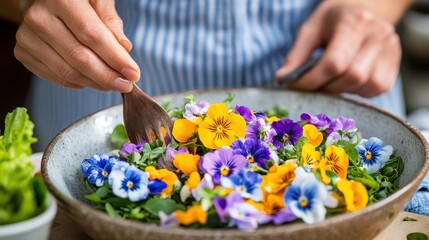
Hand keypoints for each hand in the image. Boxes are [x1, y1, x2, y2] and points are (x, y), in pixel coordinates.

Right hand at [14, 0, 139, 91]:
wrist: (49, 1)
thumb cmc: (80, 0)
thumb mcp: (99, 0)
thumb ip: (111, 22)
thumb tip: (124, 48)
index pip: (92, 35)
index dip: (115, 58)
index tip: (133, 73)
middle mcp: (39, 17)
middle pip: (79, 58)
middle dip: (108, 76)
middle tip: (126, 85)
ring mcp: (27, 37)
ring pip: (68, 72)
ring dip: (96, 83)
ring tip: (113, 84)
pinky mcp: (23, 53)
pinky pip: (56, 78)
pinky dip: (79, 83)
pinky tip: (92, 80)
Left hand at [275, 1, 401, 97]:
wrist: (363, 8)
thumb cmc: (333, 20)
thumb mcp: (310, 29)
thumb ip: (297, 55)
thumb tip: (282, 80)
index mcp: (354, 22)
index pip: (334, 62)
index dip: (313, 80)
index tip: (296, 88)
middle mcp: (378, 34)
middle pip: (352, 76)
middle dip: (326, 88)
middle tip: (312, 88)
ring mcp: (391, 48)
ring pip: (366, 85)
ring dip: (343, 91)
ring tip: (329, 83)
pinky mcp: (395, 63)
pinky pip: (377, 88)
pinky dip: (359, 91)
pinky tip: (346, 82)